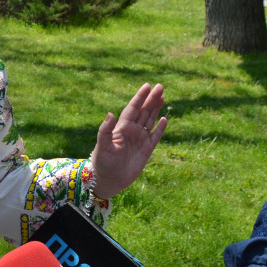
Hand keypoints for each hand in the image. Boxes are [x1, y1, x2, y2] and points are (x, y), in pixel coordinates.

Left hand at [90, 83, 165, 198]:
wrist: (109, 180)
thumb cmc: (102, 163)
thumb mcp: (103, 146)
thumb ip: (105, 130)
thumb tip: (110, 113)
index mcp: (121, 128)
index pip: (132, 108)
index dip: (140, 97)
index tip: (147, 86)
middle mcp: (132, 131)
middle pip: (144, 111)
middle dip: (151, 99)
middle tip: (160, 86)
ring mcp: (140, 140)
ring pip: (150, 120)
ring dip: (156, 109)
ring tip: (162, 96)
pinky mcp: (146, 150)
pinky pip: (155, 136)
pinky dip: (160, 128)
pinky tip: (164, 119)